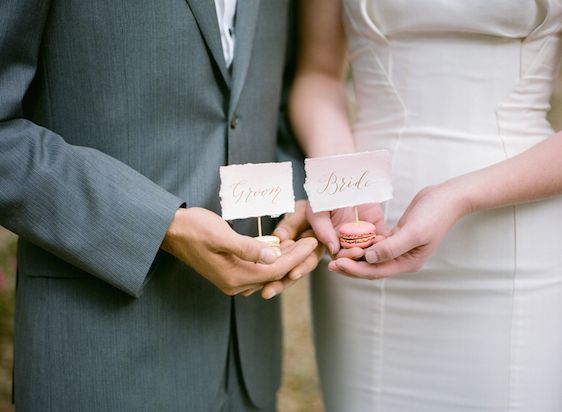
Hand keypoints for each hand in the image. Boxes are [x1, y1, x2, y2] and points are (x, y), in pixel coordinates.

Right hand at [161, 207, 317, 295]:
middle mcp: (235, 284)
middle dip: (295, 259)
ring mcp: (232, 280)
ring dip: (285, 260)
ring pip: (267, 273)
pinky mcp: (230, 272)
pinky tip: (281, 247)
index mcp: (235, 277)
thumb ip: (247, 248)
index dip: (296, 257)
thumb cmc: (194, 228)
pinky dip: (271, 259)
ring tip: (301, 243)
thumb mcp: (221, 235)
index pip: (275, 269)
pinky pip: (257, 270)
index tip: (312, 243)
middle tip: (313, 242)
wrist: (171, 231)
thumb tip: (273, 256)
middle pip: (274, 274)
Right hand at [307, 202, 388, 255]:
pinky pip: (383, 235)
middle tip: (365, 251)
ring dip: (375, 249)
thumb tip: (333, 250)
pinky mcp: (377, 224)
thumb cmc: (323, 195)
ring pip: (371, 248)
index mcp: (333, 239)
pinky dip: (385, 239)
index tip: (354, 253)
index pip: (340, 256)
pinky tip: (385, 238)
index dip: (347, 257)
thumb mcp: (317, 212)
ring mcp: (363, 232)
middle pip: (356, 255)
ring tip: (378, 245)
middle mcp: (348, 239)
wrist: (340, 177)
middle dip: (361, 256)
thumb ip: (322, 230)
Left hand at [329, 183, 469, 277]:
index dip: (354, 270)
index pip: (376, 272)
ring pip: (372, 256)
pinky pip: (376, 243)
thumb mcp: (413, 232)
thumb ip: (391, 248)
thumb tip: (368, 259)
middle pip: (371, 267)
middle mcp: (402, 259)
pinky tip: (350, 239)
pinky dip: (364, 242)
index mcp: (408, 263)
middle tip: (330, 262)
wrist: (447, 197)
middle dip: (351, 266)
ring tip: (336, 252)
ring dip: (355, 255)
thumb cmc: (434, 214)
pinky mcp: (396, 236)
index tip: (336, 264)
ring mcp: (399, 248)